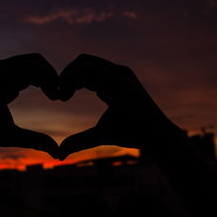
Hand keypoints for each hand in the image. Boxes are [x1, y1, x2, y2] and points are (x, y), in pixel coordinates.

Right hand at [57, 54, 180, 159]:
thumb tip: (59, 155)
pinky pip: (96, 72)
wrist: (158, 133)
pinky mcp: (119, 78)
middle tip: (58, 95)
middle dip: (68, 76)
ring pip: (90, 65)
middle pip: (85, 62)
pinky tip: (73, 95)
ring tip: (64, 97)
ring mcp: (121, 74)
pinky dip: (82, 80)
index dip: (67, 79)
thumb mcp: (105, 136)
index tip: (59, 98)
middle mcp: (120, 73)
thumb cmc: (134, 135)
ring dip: (74, 78)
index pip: (85, 67)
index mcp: (118, 83)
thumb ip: (81, 142)